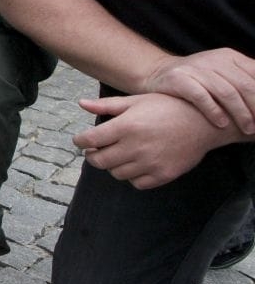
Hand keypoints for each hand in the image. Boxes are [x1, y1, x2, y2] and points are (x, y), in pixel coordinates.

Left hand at [74, 92, 228, 189]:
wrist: (203, 122)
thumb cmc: (167, 107)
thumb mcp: (136, 101)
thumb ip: (107, 106)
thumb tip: (81, 104)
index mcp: (126, 126)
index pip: (89, 140)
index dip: (80, 141)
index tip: (80, 141)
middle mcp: (135, 147)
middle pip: (99, 161)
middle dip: (92, 156)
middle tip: (94, 151)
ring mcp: (150, 163)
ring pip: (116, 173)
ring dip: (112, 165)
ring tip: (117, 155)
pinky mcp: (163, 175)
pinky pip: (137, 183)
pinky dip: (132, 176)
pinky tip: (135, 164)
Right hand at [144, 48, 254, 133]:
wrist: (157, 73)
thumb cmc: (198, 81)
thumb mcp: (223, 74)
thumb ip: (244, 83)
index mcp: (229, 57)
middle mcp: (213, 59)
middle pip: (245, 85)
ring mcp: (195, 68)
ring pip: (226, 92)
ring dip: (240, 113)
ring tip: (247, 128)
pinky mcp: (178, 78)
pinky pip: (201, 96)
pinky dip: (214, 111)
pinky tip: (221, 124)